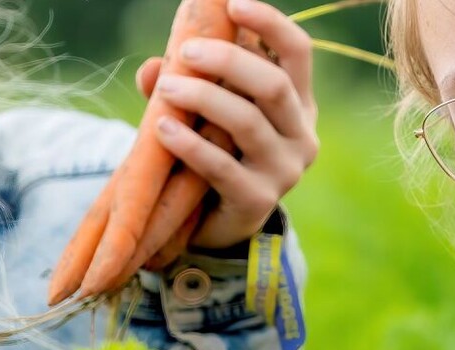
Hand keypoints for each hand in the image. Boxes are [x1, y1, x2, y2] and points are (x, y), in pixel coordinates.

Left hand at [136, 0, 316, 249]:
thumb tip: (153, 67)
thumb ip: (184, 83)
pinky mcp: (258, 200)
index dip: (270, 24)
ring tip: (167, 88)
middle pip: (275, 85)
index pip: (298, 52)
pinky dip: (191, 144)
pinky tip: (163, 128)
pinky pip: (222, 167)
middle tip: (187, 52)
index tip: (233, 4)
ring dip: (203, 99)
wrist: (221, 222)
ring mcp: (285, 170)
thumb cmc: (217, 151)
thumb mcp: (206, 112)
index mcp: (299, 102)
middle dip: (228, 61)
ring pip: (249, 123)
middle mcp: (302, 133)